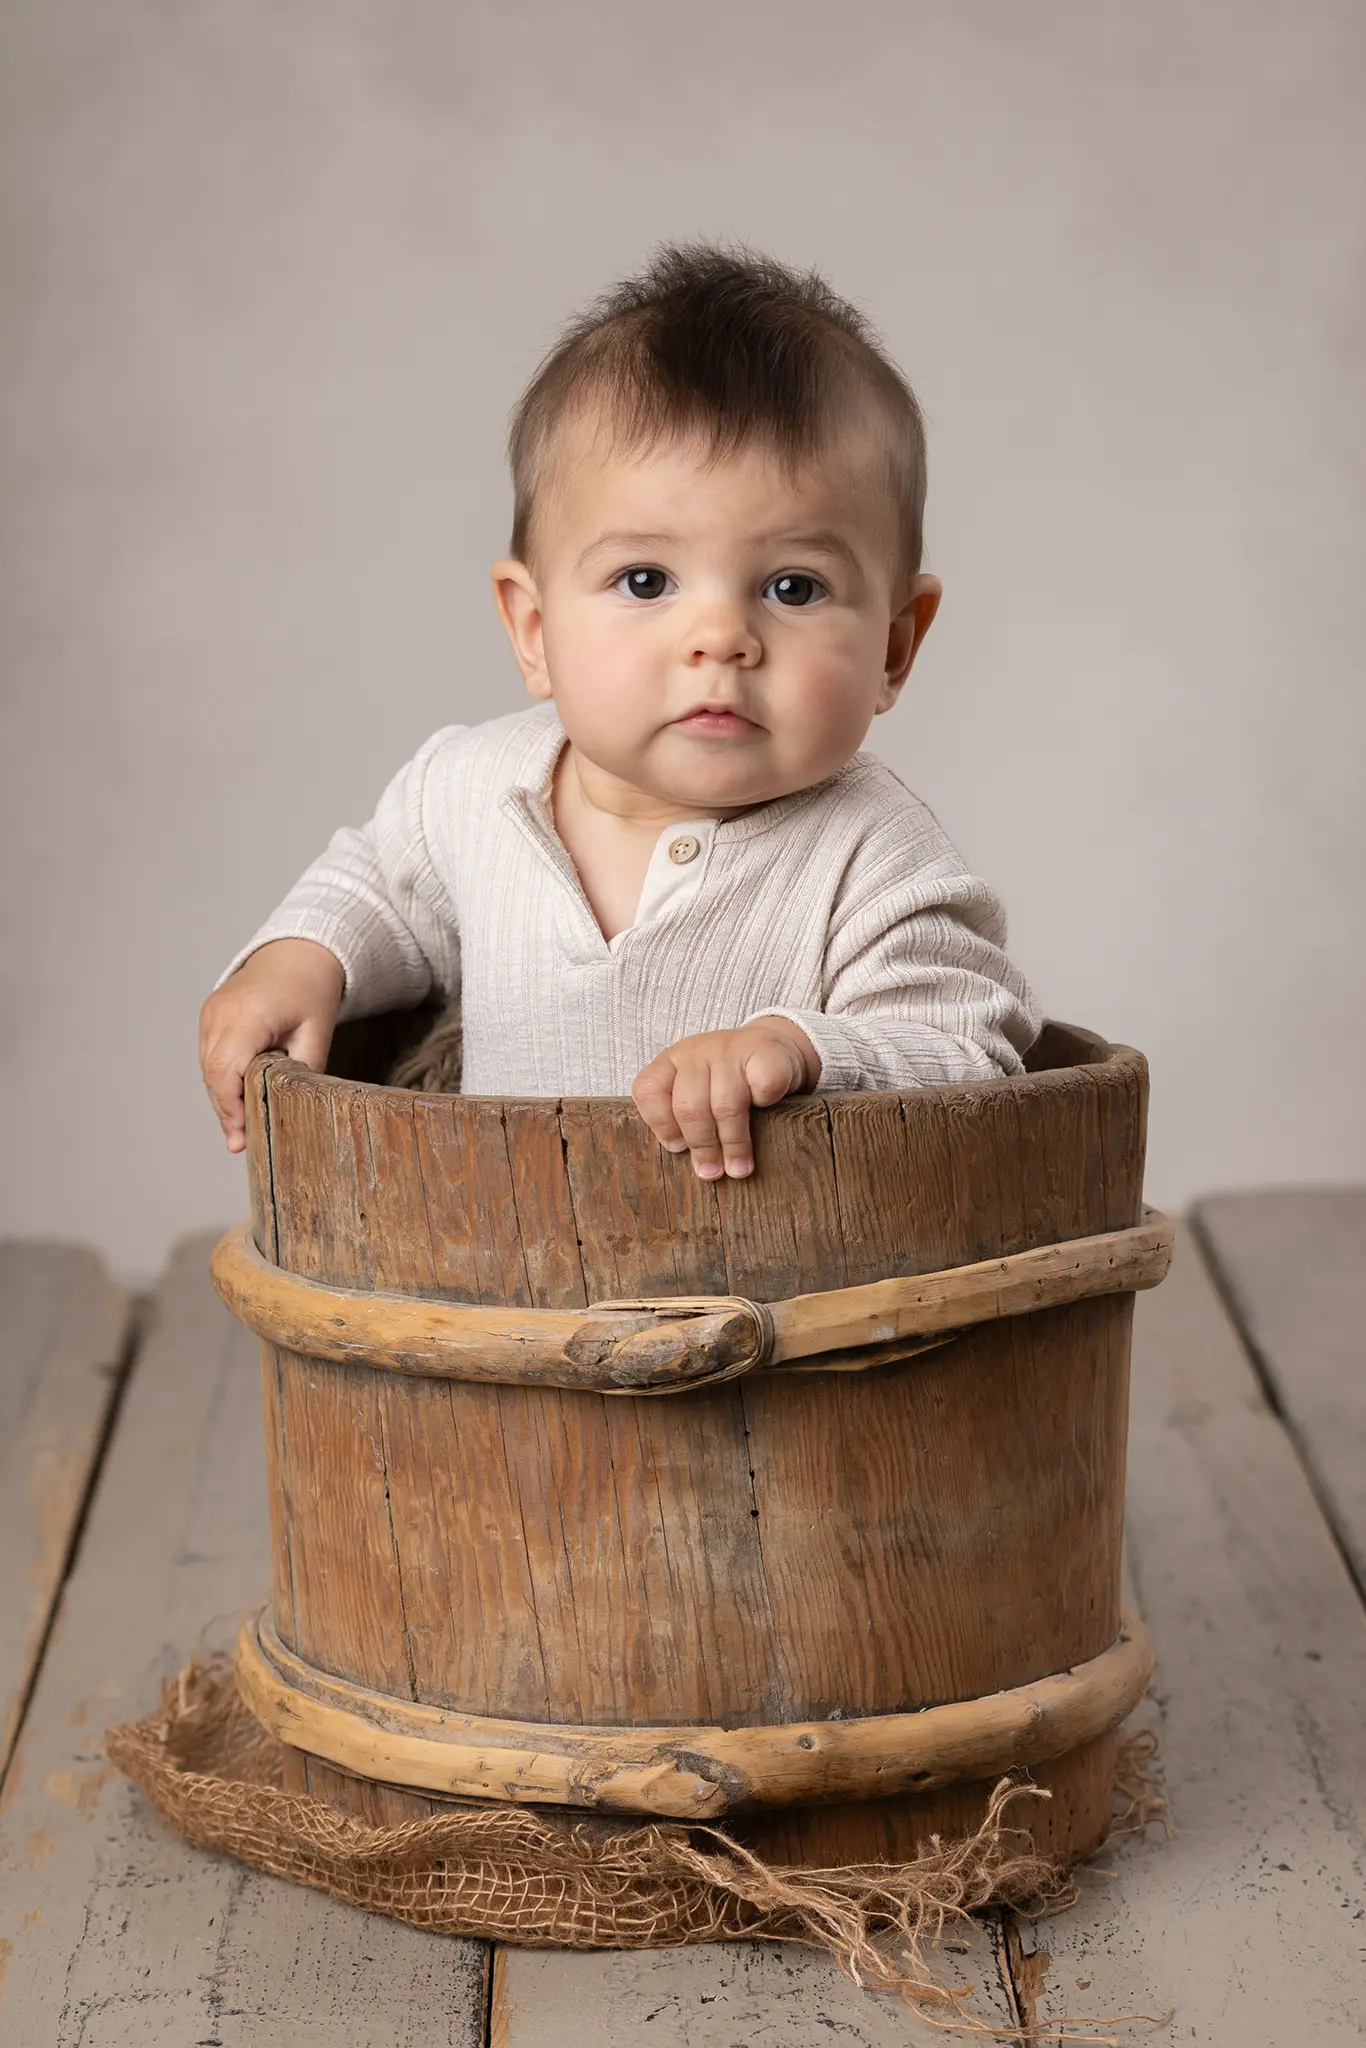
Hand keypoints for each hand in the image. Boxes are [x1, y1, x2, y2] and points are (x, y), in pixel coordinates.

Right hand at [199, 939, 344, 1153]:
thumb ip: (305, 1069)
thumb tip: (293, 1108)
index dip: (231, 1107)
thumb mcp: (317, 1032)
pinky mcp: (210, 1017)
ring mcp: (210, 1014)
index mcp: (247, 1015)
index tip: (242, 1137)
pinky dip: (221, 1080)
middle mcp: (220, 1014)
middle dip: (226, 1112)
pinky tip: (238, 1101)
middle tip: (241, 1143)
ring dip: (223, 1099)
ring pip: (207, 1069)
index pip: (226, 1070)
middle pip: (212, 1075)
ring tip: (241, 1129)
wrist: (297, 951)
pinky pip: (209, 1057)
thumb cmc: (311, 988)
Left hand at [631, 1018, 819, 1179]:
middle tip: (712, 1172)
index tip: (679, 1149)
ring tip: (738, 1168)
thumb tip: (699, 1168)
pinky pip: (762, 1089)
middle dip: (701, 1145)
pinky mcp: (765, 1052)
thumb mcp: (700, 1095)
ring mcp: (730, 1050)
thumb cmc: (732, 1083)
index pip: (648, 1090)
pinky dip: (764, 1107)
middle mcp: (696, 1052)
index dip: (662, 1125)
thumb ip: (686, 1121)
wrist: (776, 1048)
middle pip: (688, 1105)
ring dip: (733, 1142)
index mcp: (670, 1062)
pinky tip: (766, 1113)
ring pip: (725, 1104)